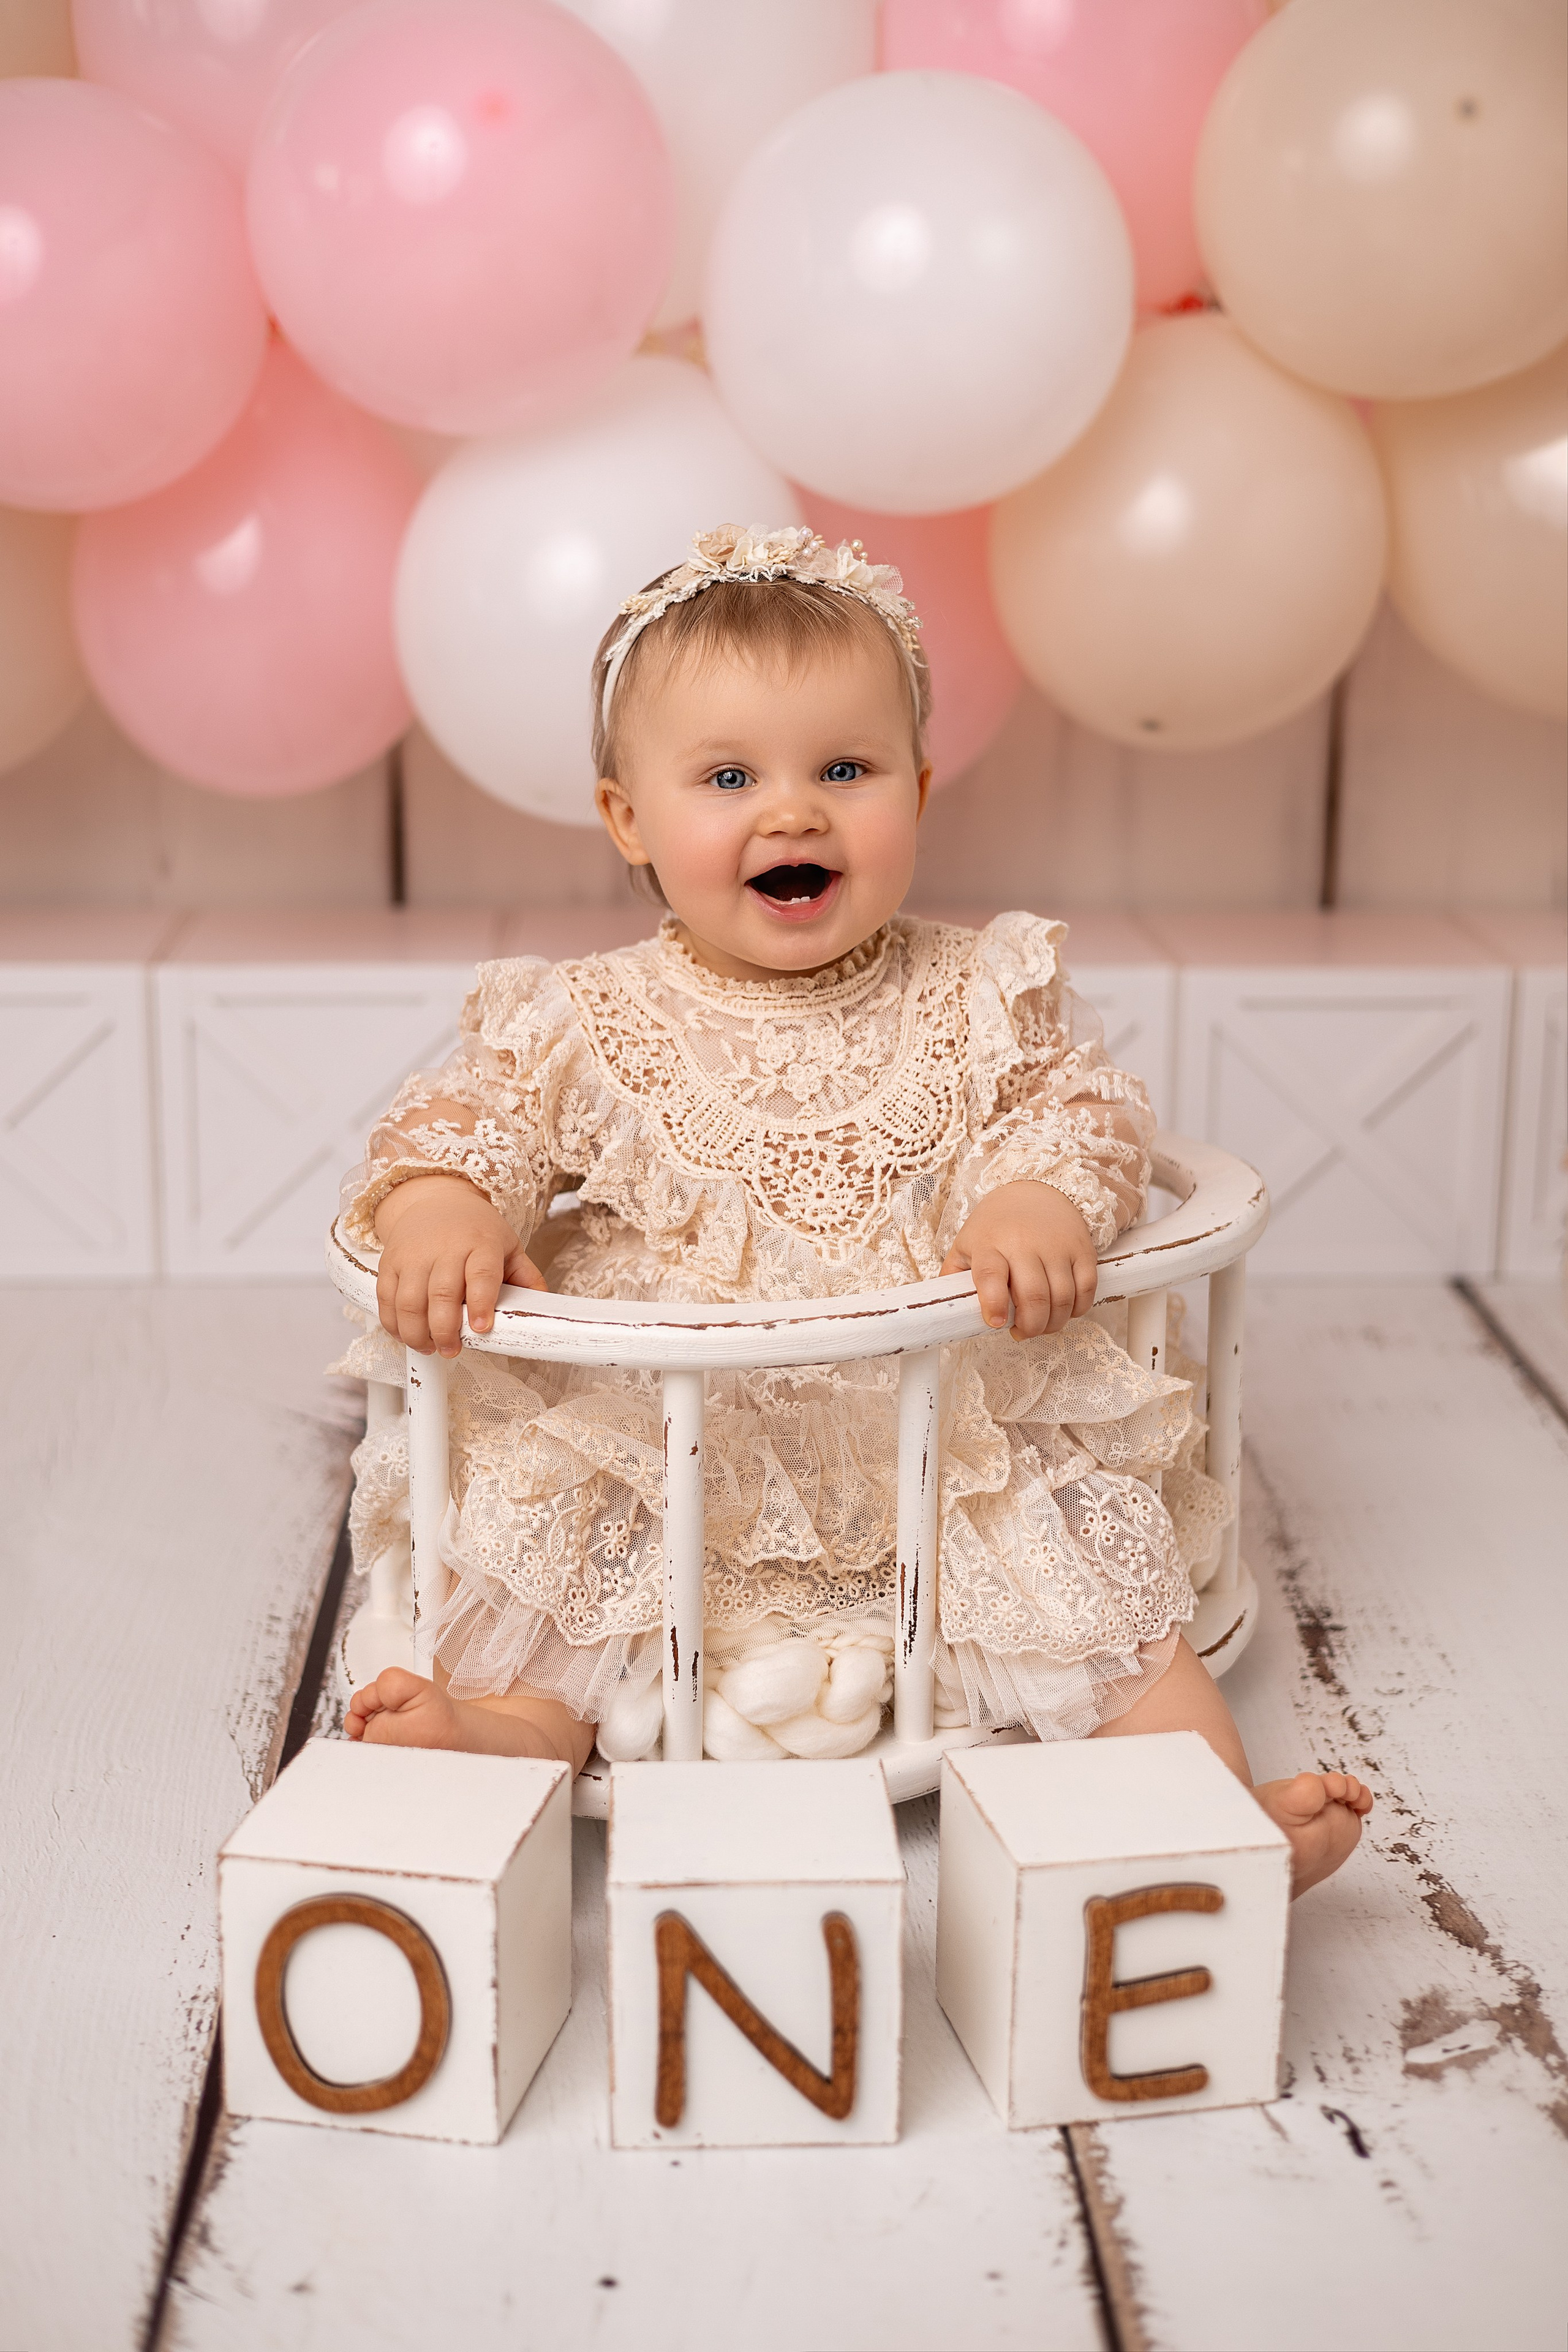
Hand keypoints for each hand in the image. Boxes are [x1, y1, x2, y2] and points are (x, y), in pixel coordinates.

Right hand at [373, 1173, 545, 1357]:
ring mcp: (414, 1254)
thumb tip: (543, 1306)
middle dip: (444, 1330)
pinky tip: (407, 1335)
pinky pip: (386, 1298)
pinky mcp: (390, 1262)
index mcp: (481, 1243)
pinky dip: (394, 1324)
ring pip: (409, 1300)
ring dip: (417, 1332)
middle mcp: (445, 1246)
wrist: (435, 1200)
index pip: (481, 1274)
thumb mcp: (508, 1246)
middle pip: (441, 1293)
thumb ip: (526, 1277)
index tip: (480, 1328)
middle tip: (451, 1350)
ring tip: (429, 1347)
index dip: (480, 1303)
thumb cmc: (475, 1230)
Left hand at [941, 1180, 1097, 1338]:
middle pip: (1034, 1295)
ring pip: (1062, 1297)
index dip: (994, 1304)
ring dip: (1053, 1323)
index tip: (996, 1324)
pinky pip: (1086, 1288)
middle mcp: (1024, 1243)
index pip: (991, 1276)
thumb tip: (945, 1310)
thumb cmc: (996, 1226)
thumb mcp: (966, 1244)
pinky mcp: (1082, 1249)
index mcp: (989, 1244)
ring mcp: (1056, 1246)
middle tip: (1022, 1332)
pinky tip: (1064, 1312)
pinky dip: (1078, 1309)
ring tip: (1041, 1325)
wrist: (1034, 1190)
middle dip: (1030, 1326)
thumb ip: (953, 1276)